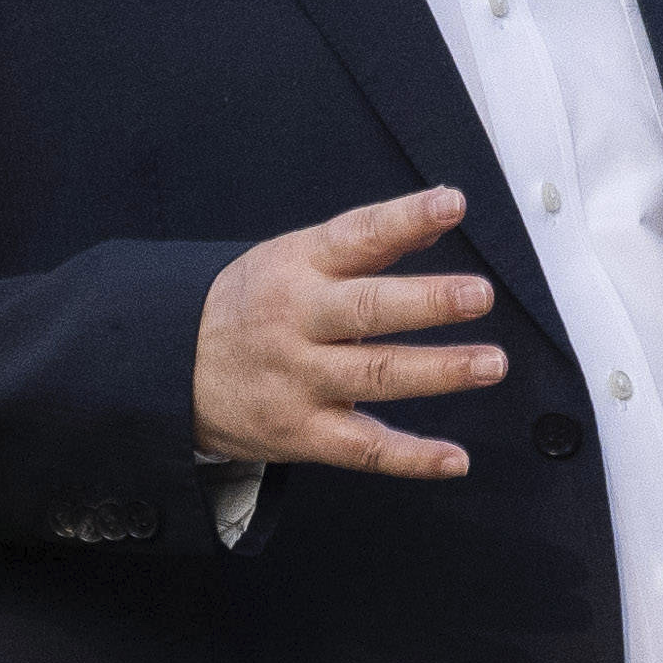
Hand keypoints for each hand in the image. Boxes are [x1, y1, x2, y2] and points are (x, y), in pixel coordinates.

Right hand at [191, 187, 506, 478]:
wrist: (172, 367)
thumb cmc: (250, 305)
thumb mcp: (293, 257)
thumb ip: (368, 241)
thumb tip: (437, 215)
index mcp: (300, 267)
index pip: (358, 236)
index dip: (406, 218)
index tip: (452, 204)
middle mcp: (300, 321)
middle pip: (367, 310)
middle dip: (428, 302)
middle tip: (478, 295)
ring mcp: (300, 380)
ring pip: (375, 376)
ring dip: (439, 372)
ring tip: (490, 363)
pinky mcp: (302, 432)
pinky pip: (363, 449)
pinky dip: (412, 458)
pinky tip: (455, 458)